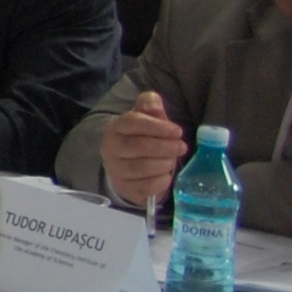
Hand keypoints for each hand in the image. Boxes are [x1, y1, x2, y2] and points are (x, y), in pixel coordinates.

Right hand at [102, 92, 188, 212]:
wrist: (127, 166)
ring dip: (164, 163)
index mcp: (115, 128)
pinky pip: (146, 187)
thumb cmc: (142, 138)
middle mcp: (110, 148)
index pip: (133, 122)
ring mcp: (115, 170)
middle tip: (181, 147)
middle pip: (139, 146)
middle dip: (166, 147)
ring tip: (171, 160)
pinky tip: (165, 175)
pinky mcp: (125, 188)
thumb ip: (150, 106)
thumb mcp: (147, 119)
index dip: (158, 127)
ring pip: (142, 167)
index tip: (178, 131)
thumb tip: (154, 103)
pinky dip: (161, 181)